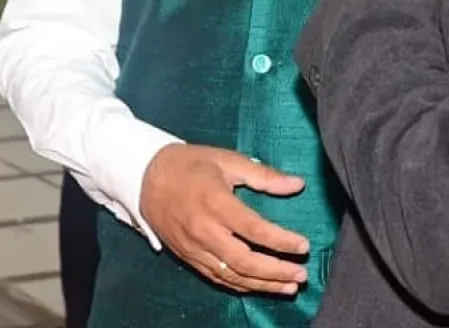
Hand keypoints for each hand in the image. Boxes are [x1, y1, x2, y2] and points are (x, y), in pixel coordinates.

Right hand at [139, 143, 310, 294]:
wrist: (144, 177)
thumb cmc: (189, 165)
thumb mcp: (226, 160)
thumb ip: (263, 176)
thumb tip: (297, 184)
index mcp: (216, 202)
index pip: (255, 230)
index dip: (282, 241)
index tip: (304, 246)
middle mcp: (204, 230)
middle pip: (245, 261)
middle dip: (276, 272)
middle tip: (301, 275)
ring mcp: (194, 247)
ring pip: (232, 275)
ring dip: (263, 285)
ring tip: (289, 287)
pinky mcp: (187, 256)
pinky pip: (216, 277)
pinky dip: (241, 285)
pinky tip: (259, 286)